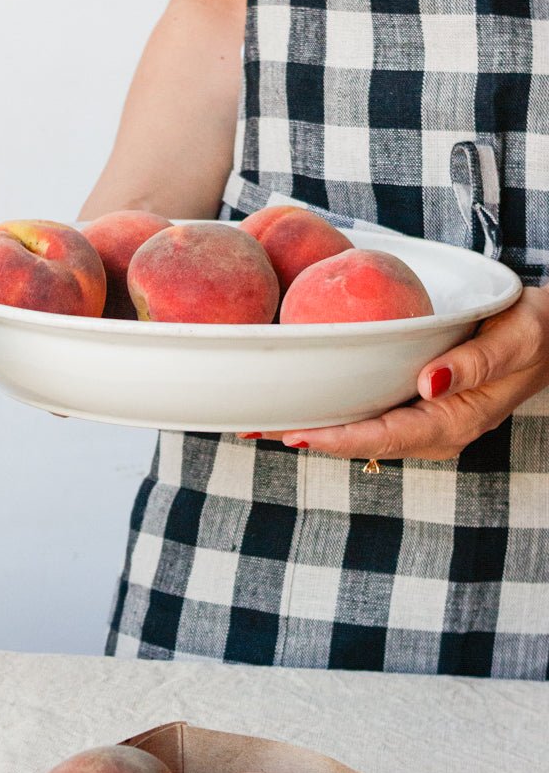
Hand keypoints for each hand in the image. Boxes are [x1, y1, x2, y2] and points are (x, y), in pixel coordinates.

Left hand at [241, 286, 548, 460]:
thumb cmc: (537, 331)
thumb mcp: (515, 339)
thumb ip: (473, 364)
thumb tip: (428, 384)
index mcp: (451, 424)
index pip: (382, 437)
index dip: (335, 438)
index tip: (294, 433)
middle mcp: (430, 432)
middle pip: (357, 441)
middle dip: (305, 435)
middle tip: (252, 424)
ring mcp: (420, 423)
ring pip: (356, 431)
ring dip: (310, 425)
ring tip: (258, 418)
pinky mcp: (413, 407)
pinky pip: (364, 415)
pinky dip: (329, 411)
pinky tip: (296, 403)